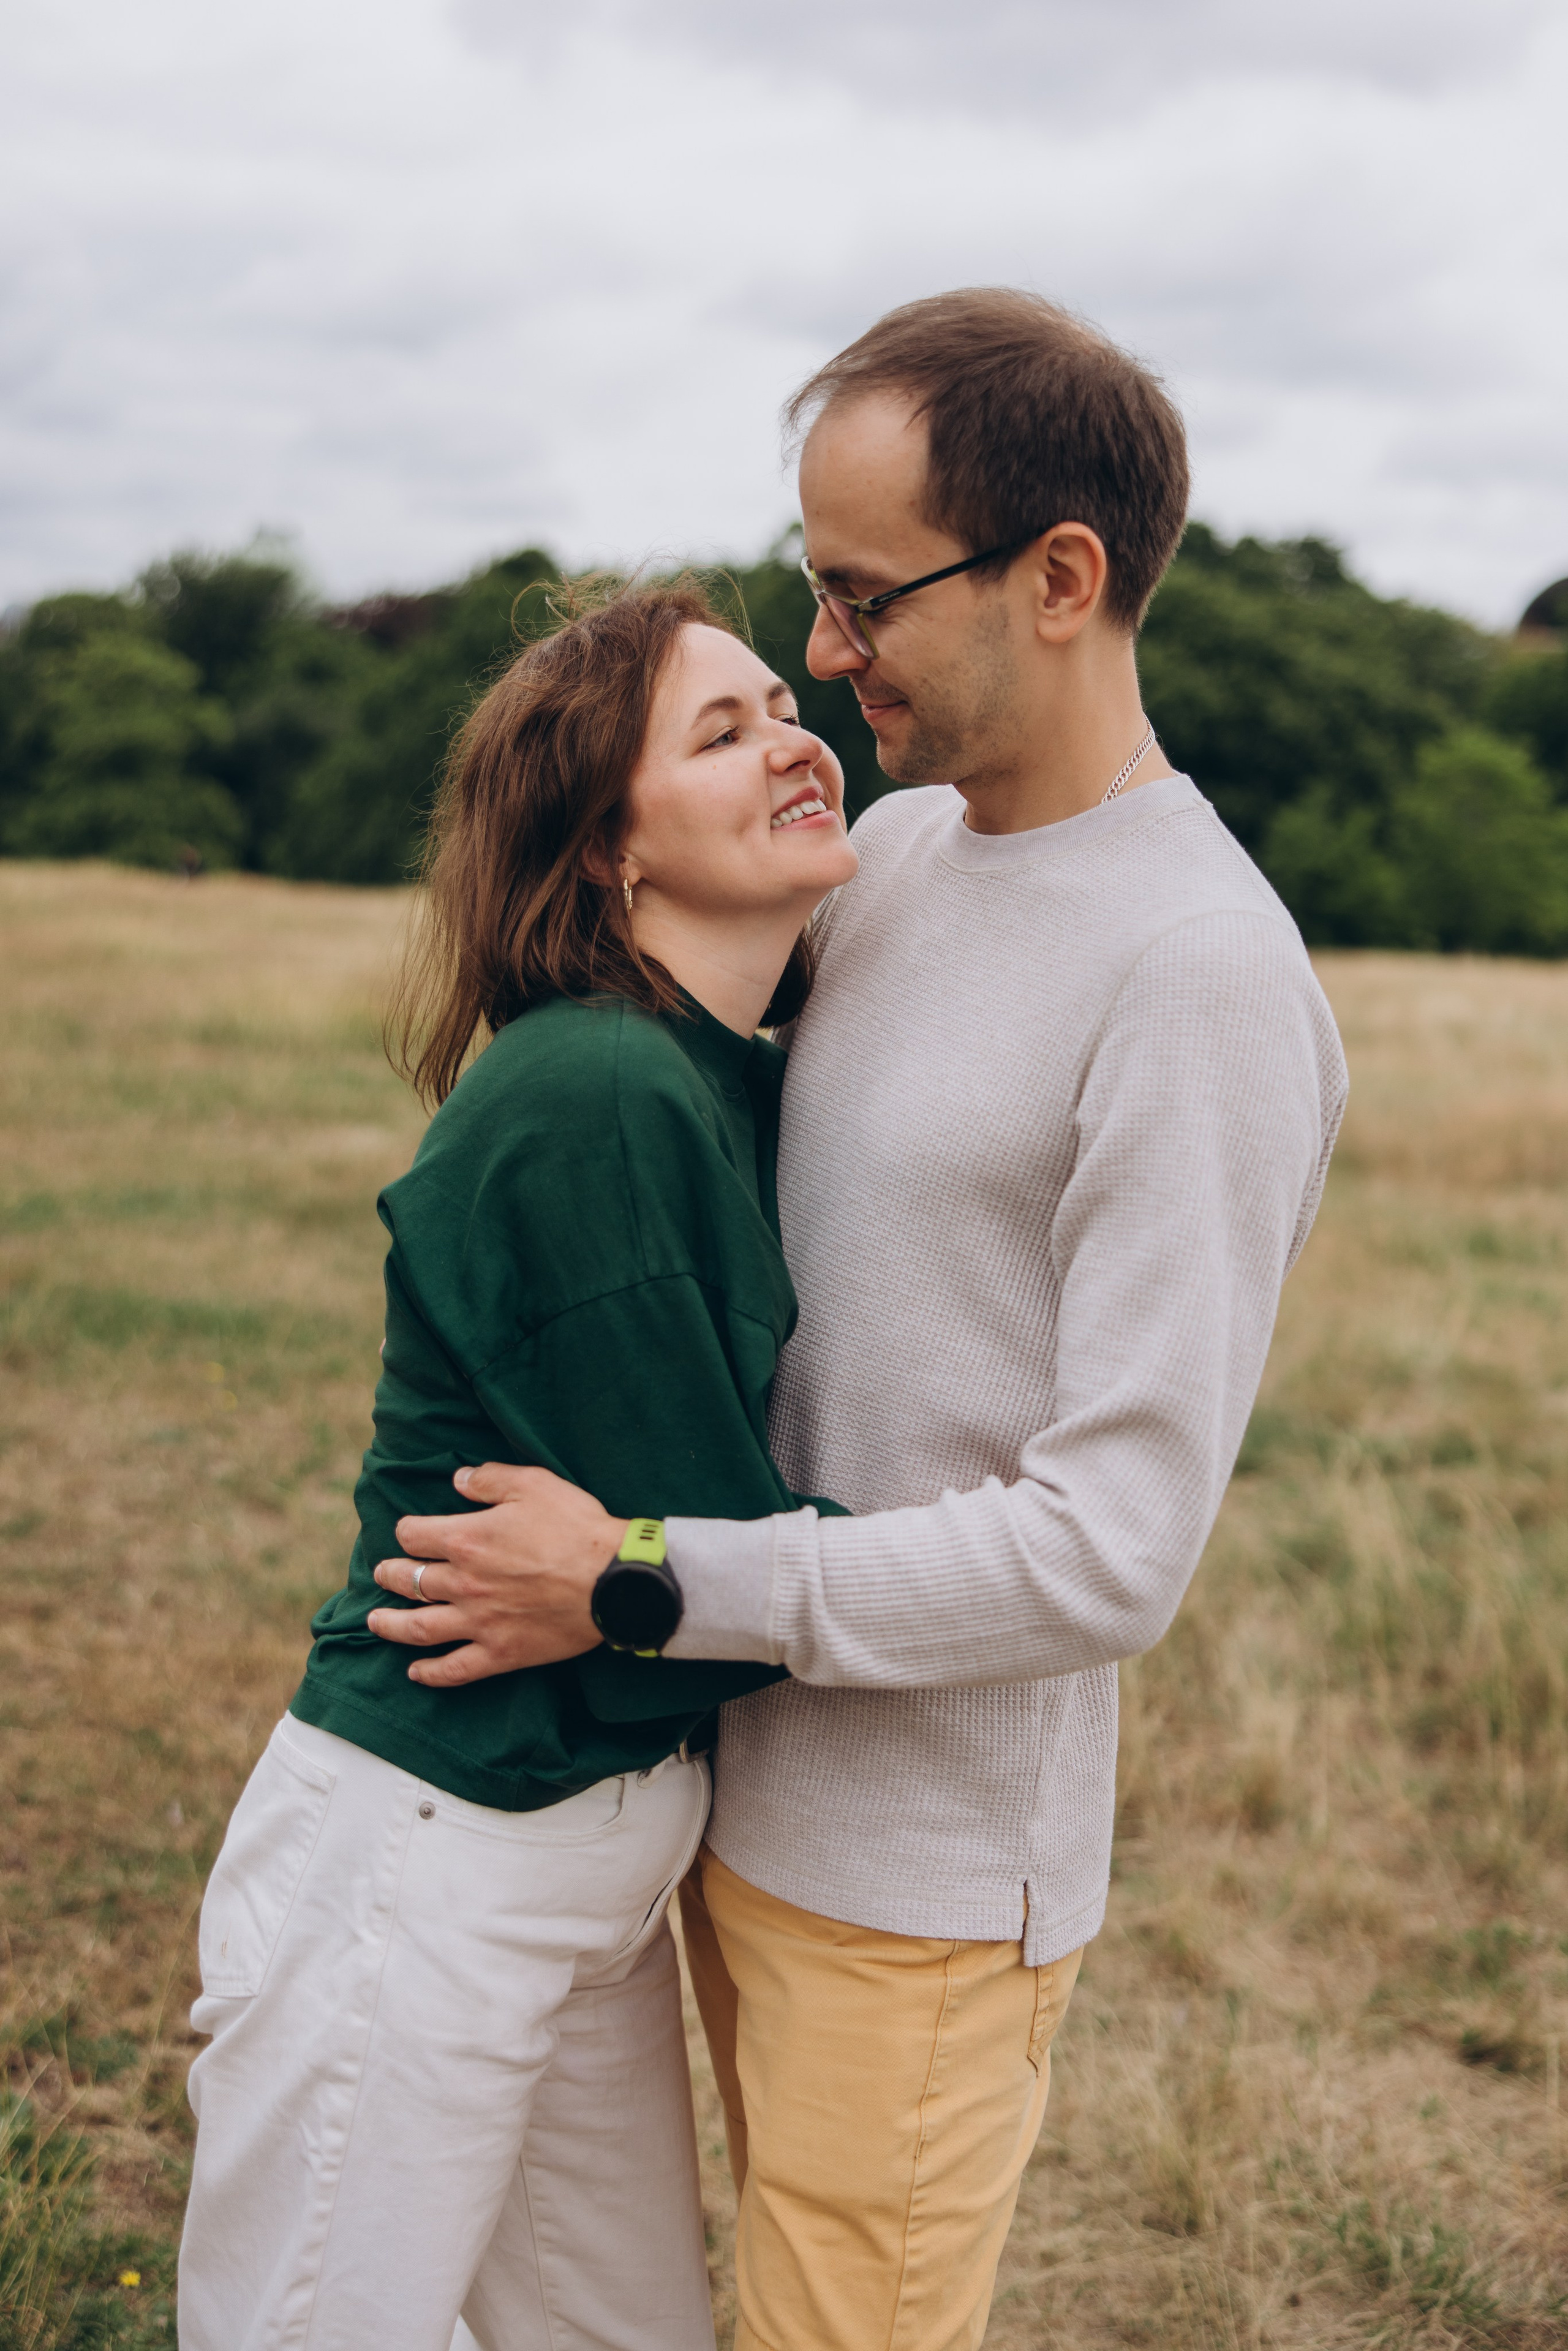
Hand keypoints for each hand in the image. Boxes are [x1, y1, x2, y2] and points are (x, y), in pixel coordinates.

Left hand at [367, 1463, 628, 1687]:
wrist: (614, 1582)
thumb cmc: (576, 1528)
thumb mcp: (534, 1485)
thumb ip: (490, 1480)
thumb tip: (459, 1480)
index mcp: (466, 1540)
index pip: (414, 1534)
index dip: (407, 1530)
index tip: (409, 1531)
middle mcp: (463, 1583)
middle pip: (409, 1580)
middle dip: (391, 1574)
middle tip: (384, 1573)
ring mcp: (479, 1623)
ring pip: (419, 1627)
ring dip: (391, 1624)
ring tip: (376, 1621)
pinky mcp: (500, 1653)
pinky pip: (454, 1669)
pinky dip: (430, 1673)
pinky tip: (415, 1672)